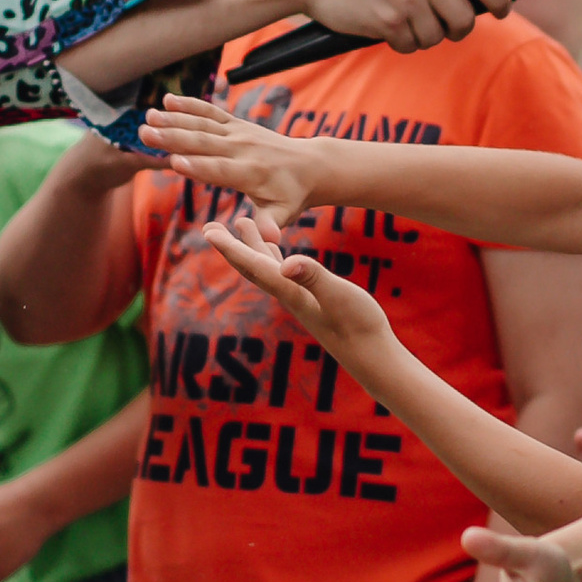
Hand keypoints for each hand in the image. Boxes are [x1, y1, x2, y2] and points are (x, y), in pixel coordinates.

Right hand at [143, 97, 322, 218]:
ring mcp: (239, 133)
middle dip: (173, 139)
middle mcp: (242, 149)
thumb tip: (268, 239)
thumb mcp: (285, 213)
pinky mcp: (236, 124)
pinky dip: (190, 105)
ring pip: (203, 125)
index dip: (198, 167)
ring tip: (148, 117)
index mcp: (250, 173)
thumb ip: (271, 224)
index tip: (173, 163)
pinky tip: (168, 100)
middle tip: (145, 135)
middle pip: (203, 143)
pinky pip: (211, 113)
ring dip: (174, 120)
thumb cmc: (292, 195)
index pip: (220, 170)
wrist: (309, 165)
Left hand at [205, 220, 393, 367]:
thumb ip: (314, 278)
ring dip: (251, 247)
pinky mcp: (312, 302)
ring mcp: (300, 300)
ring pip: (267, 269)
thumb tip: (287, 265)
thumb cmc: (360, 326)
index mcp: (291, 292)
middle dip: (231, 246)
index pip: (254, 266)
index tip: (209, 231)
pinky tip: (278, 255)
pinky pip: (285, 275)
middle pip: (252, 267)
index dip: (231, 248)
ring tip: (241, 224)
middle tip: (210, 226)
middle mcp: (290, 296)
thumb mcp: (340, 295)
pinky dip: (275, 259)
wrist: (372, 357)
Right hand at [284, 0, 512, 52]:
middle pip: (464, 18)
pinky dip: (400, 43)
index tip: (501, 11)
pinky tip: (382, 25)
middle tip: (438, 25)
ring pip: (438, 37)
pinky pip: (411, 46)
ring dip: (422, 36)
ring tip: (399, 17)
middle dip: (455, 29)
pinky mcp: (390, 21)